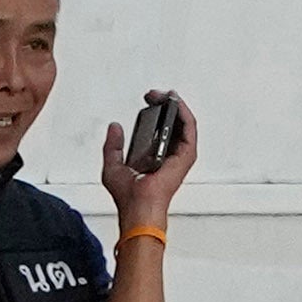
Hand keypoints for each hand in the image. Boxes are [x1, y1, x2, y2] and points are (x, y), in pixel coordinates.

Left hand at [119, 95, 199, 231]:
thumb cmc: (128, 196)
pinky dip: (184, 113)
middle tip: (156, 94)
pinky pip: (189, 128)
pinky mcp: (186, 155)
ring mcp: (179, 155)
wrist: (138, 206)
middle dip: (166, 104)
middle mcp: (169, 155)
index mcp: (154, 157)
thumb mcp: (112, 165)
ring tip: (165, 94)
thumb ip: (113, 146)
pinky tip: (175, 103)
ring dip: (176, 105)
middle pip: (174, 123)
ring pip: (184, 123)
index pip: (160, 130)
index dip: (156, 112)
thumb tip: (114, 127)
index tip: (148, 100)